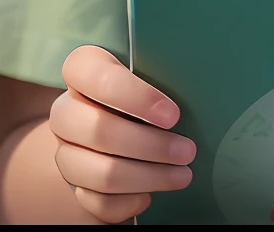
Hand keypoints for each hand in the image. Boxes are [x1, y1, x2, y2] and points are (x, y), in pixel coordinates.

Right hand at [50, 45, 195, 221]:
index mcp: (83, 71)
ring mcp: (66, 150)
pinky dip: (128, 202)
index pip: (87, 71)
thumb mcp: (157, 76)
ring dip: (147, 177)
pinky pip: (97, 201)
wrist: (125, 128)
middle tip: (188, 151)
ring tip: (182, 175)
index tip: (173, 115)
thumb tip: (207, 85)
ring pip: (98, 172)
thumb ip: (168, 76)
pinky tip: (150, 196)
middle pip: (97, 130)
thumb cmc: (150, 94)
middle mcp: (66, 111)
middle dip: (150, 145)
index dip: (132, 95)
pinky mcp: (75, 185)